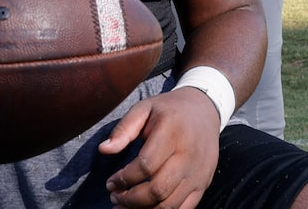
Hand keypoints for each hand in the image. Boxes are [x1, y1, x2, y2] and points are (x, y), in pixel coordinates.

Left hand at [99, 88, 219, 207]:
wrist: (204, 111)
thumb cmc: (168, 109)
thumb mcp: (144, 108)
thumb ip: (124, 129)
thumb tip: (103, 149)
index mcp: (172, 131)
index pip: (146, 165)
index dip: (125, 178)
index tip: (110, 182)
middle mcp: (188, 155)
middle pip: (158, 189)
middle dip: (132, 199)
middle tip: (115, 197)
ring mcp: (197, 173)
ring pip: (170, 204)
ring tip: (125, 206)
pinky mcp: (203, 184)